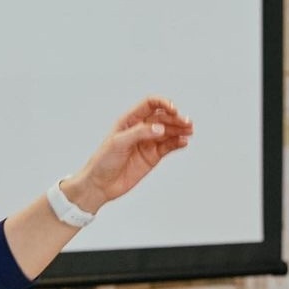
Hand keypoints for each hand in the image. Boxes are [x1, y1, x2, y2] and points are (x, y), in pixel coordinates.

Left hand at [62, 96, 192, 212]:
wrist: (100, 185)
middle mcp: (140, 129)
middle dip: (175, 119)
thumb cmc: (103, 161)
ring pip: (168, 132)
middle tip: (186, 123)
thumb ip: (139, 133)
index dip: (163, 103)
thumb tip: (160, 128)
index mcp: (129, 120)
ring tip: (189, 131)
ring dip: (179, 130)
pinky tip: (183, 142)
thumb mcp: (118, 143)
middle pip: (162, 118)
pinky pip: (168, 146)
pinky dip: (177, 143)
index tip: (173, 110)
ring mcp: (147, 143)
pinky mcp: (152, 156)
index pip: (150, 104)